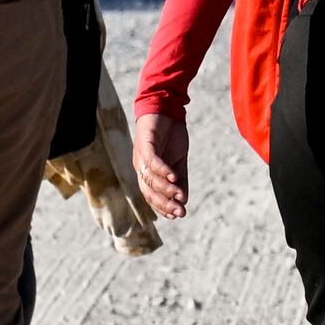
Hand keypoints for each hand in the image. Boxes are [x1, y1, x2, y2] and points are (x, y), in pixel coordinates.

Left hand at [136, 91, 191, 223]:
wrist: (166, 108)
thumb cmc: (171, 135)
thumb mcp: (179, 161)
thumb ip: (180, 180)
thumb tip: (184, 201)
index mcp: (147, 173)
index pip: (151, 196)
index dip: (162, 207)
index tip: (177, 216)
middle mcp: (140, 166)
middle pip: (148, 191)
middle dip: (164, 203)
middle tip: (180, 212)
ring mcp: (141, 155)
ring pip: (150, 178)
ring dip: (165, 189)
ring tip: (179, 196)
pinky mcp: (145, 142)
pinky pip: (153, 160)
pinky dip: (162, 170)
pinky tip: (174, 176)